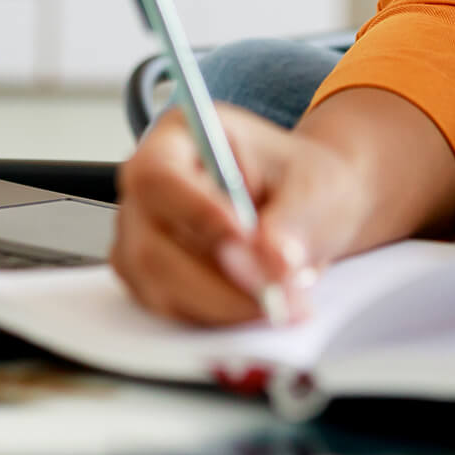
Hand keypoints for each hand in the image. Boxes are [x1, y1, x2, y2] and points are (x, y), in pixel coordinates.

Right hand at [111, 104, 366, 325]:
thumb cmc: (301, 181)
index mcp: (179, 137)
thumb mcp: (313, 186)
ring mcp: (142, 235)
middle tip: (277, 292)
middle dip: (218, 280)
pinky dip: (218, 317)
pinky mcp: (150, 277)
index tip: (246, 239)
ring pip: (158, 286)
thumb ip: (292, 221)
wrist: (305, 208)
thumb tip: (272, 261)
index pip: (159, 177)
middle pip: (150, 245)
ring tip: (282, 301)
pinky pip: (171, 310)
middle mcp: (148, 187)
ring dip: (223, 304)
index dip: (196, 214)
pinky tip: (258, 304)